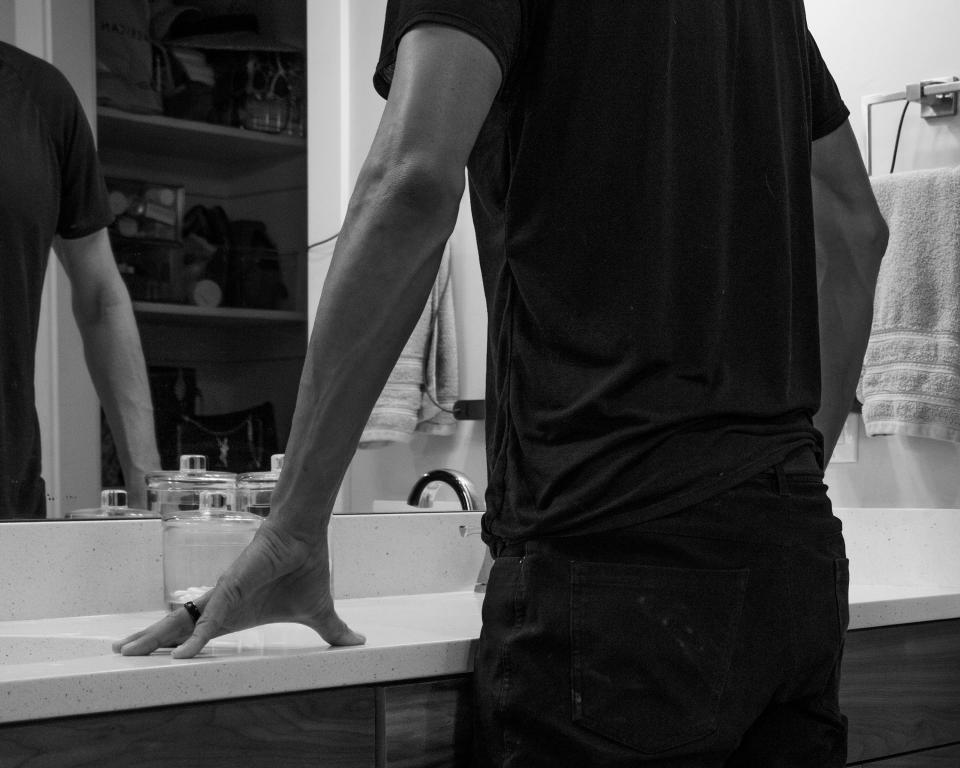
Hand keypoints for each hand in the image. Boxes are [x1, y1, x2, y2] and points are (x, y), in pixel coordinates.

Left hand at [112, 518, 364, 657]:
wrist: (308, 535)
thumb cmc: (305, 566)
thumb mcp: (317, 611)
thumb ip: (331, 631)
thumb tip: (359, 642)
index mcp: (235, 612)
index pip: (198, 630)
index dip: (177, 642)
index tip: (157, 657)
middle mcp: (222, 604)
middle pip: (178, 625)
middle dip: (150, 640)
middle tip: (120, 652)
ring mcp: (223, 596)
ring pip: (182, 621)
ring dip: (155, 638)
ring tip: (127, 651)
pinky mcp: (232, 587)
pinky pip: (211, 618)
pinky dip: (196, 638)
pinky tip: (180, 655)